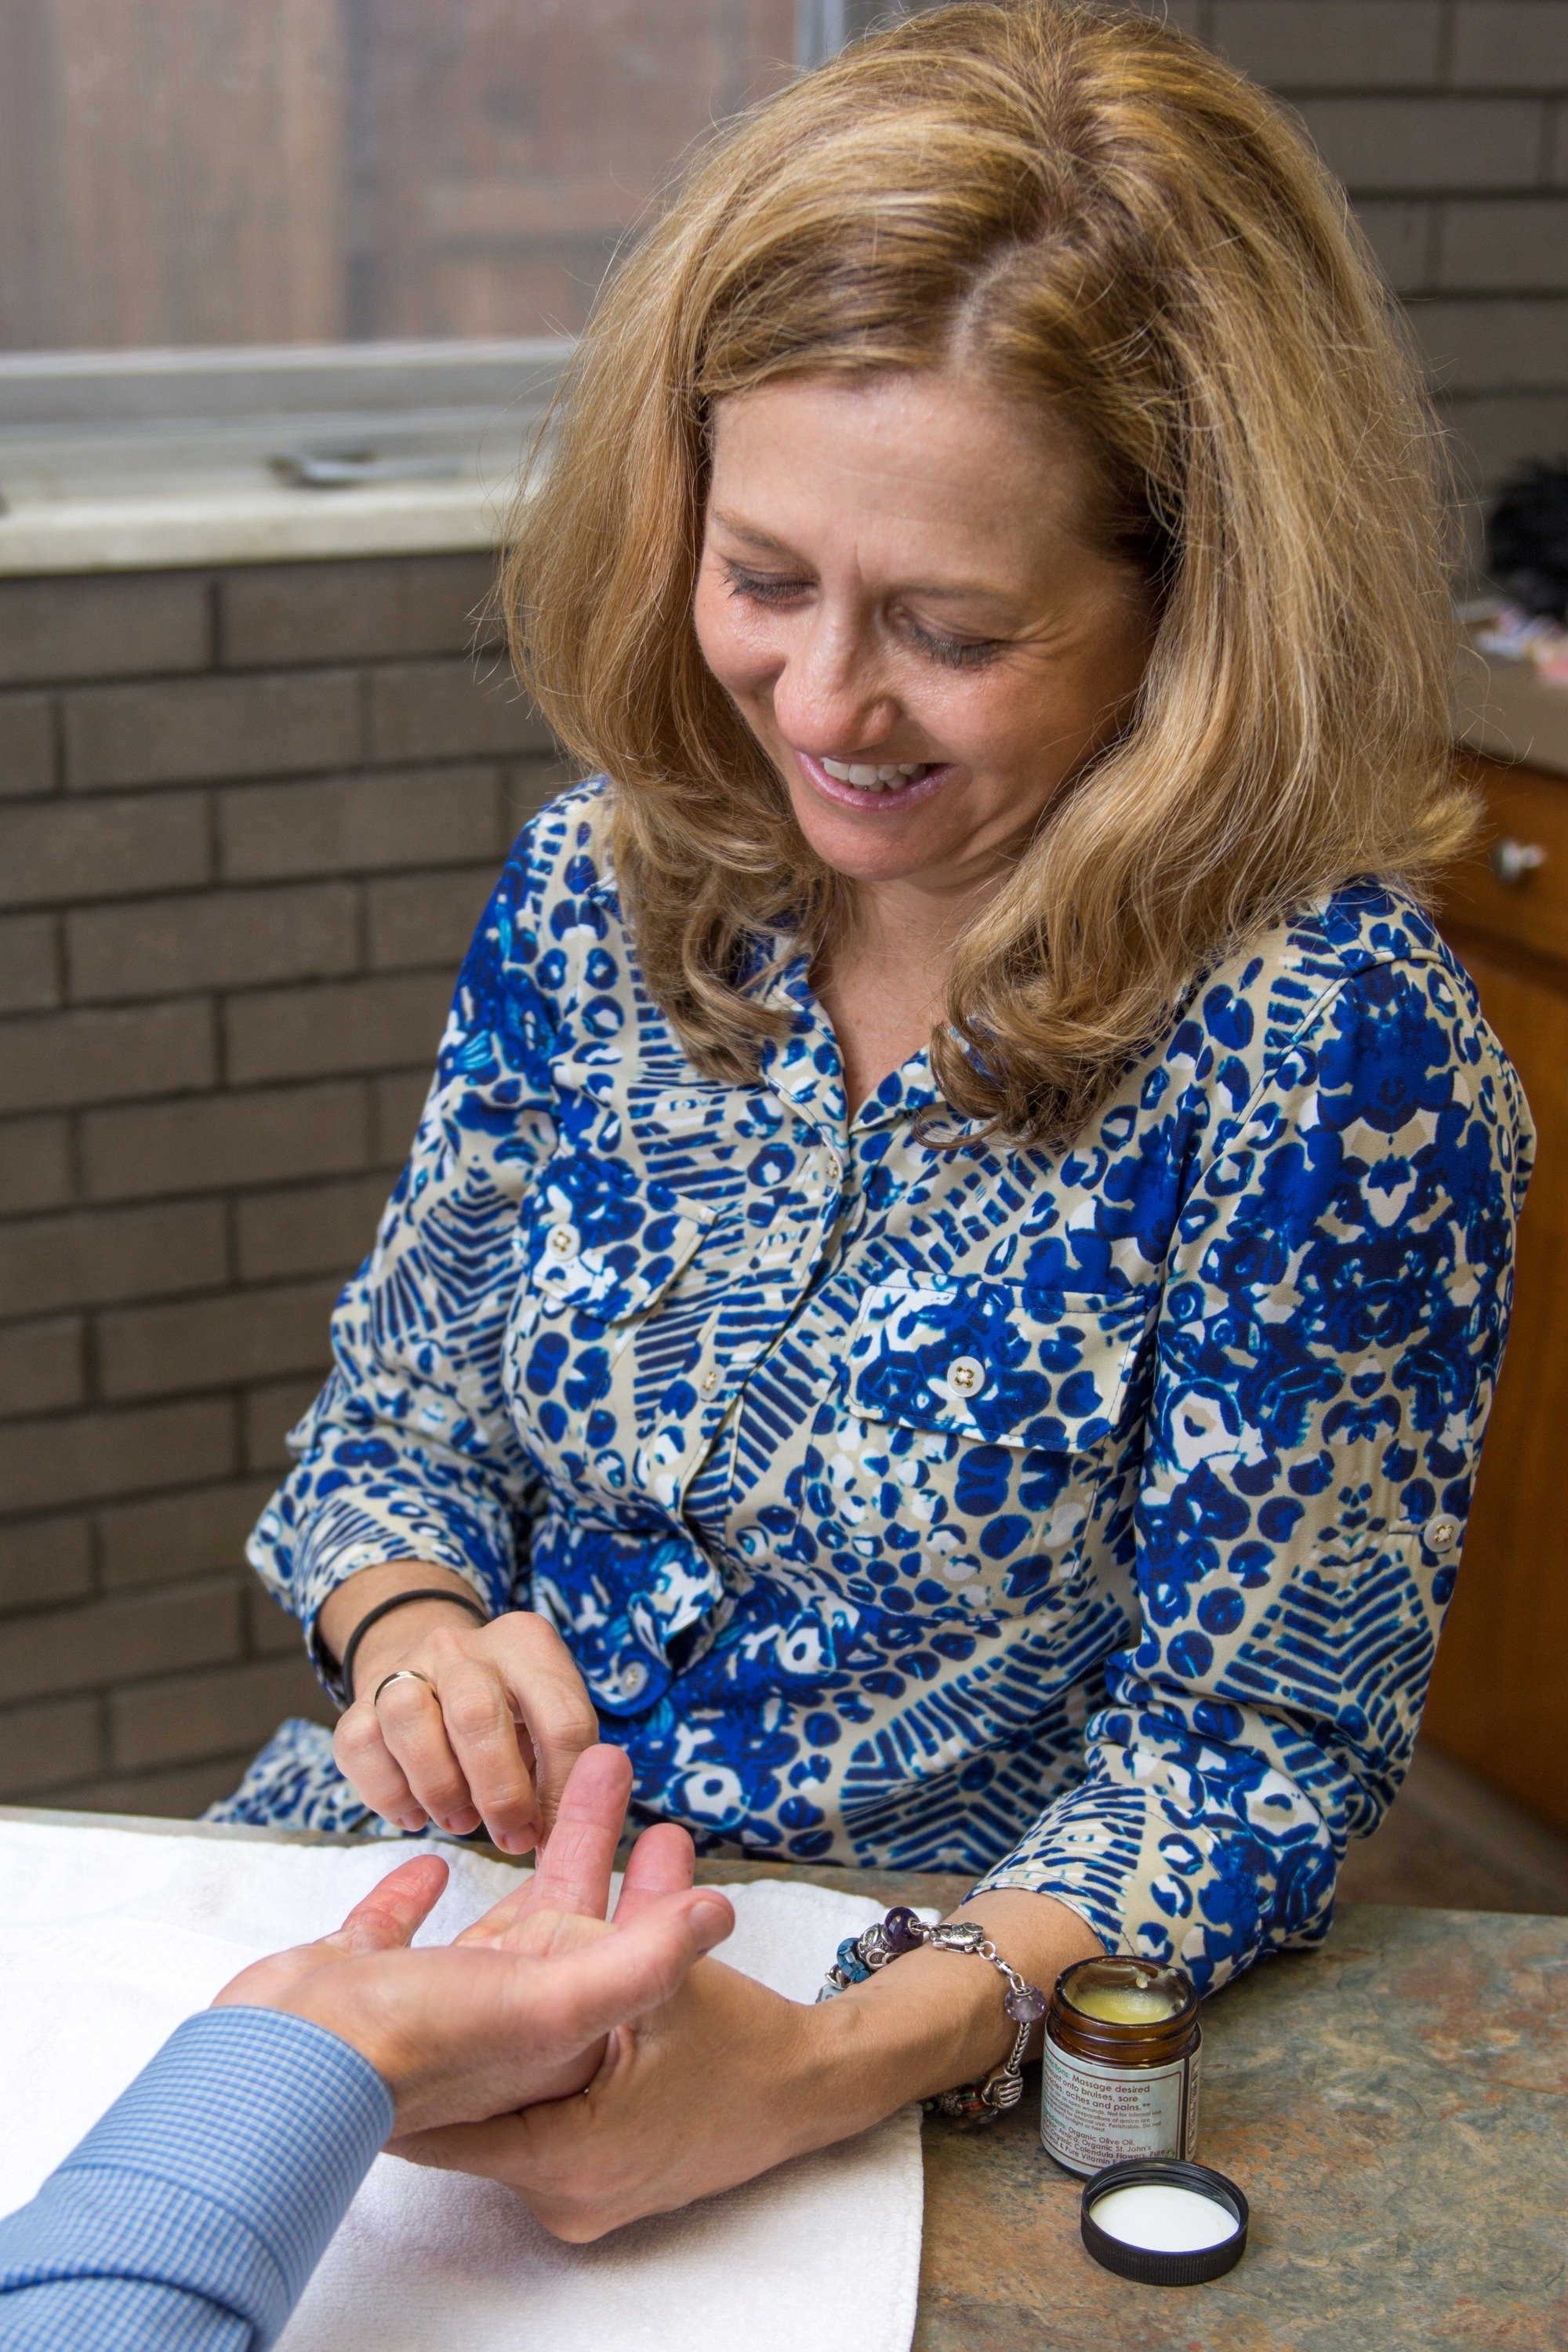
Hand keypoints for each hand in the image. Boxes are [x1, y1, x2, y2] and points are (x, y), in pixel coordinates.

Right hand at [214, 1742, 733, 2132]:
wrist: (284, 2061)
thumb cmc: (421, 2042)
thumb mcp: (550, 2003)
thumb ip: (640, 1964)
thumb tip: (721, 1915)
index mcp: (547, 2028)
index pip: (621, 1950)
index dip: (655, 1893)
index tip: (673, 1828)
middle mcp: (491, 2016)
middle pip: (561, 1916)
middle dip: (589, 1843)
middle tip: (609, 1763)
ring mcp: (421, 1999)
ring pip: (490, 1918)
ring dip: (518, 1860)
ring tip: (534, 1794)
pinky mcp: (358, 1976)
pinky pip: (395, 1925)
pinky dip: (413, 1893)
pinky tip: (432, 1860)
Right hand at [323, 1566, 598, 1852]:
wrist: (431, 1672)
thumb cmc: (508, 1713)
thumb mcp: (549, 1721)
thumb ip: (564, 1769)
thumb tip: (566, 1840)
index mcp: (526, 1645)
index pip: (560, 1718)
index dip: (561, 1790)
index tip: (555, 1835)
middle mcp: (462, 1647)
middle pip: (476, 1712)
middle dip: (499, 1791)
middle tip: (511, 1836)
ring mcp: (404, 1668)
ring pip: (408, 1717)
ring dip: (439, 1788)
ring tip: (461, 1820)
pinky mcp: (357, 1703)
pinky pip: (361, 1747)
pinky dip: (390, 1794)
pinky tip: (417, 1814)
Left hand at [390, 1953, 828, 2236]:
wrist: (810, 2089)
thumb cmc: (740, 2037)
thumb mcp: (660, 1984)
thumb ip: (591, 1949)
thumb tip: (517, 1923)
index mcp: (570, 2154)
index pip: (444, 2135)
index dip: (398, 2084)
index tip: (345, 2041)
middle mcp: (563, 2192)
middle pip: (475, 2112)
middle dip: (449, 2043)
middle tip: (386, 2000)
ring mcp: (577, 2194)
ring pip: (508, 2104)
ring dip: (497, 2042)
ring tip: (449, 1983)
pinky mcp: (593, 2178)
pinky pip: (540, 2114)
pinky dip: (533, 2061)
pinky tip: (516, 1995)